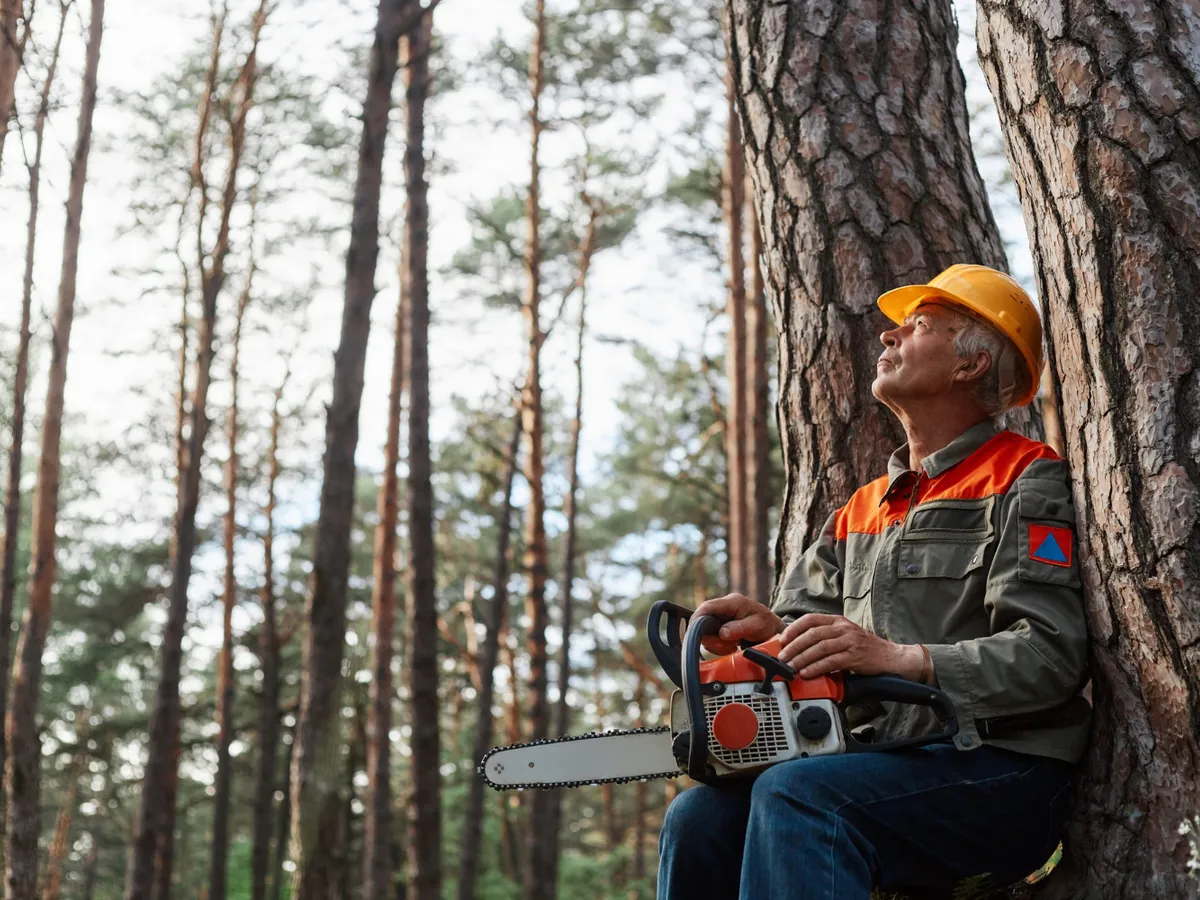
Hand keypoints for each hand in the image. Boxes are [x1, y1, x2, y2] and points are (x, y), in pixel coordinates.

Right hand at [692, 594, 783, 654]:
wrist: (774, 630)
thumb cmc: (767, 625)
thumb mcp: (757, 626)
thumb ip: (739, 628)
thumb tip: (722, 633)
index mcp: (732, 602)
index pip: (707, 607)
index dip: (697, 619)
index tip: (694, 634)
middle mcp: (724, 607)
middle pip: (703, 620)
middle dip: (710, 637)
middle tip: (725, 646)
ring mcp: (722, 616)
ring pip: (706, 631)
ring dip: (716, 642)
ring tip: (731, 647)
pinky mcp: (721, 624)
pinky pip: (712, 636)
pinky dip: (719, 644)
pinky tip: (730, 646)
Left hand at [777, 613, 923, 679]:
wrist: (891, 658)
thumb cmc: (865, 648)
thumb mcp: (844, 636)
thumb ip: (825, 638)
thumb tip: (798, 646)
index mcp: (838, 621)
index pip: (811, 619)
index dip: (794, 629)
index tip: (782, 639)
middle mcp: (843, 628)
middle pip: (812, 634)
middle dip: (794, 646)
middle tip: (782, 657)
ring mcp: (850, 641)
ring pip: (820, 647)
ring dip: (802, 658)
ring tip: (791, 667)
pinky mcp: (856, 656)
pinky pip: (831, 662)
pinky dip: (816, 668)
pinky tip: (807, 673)